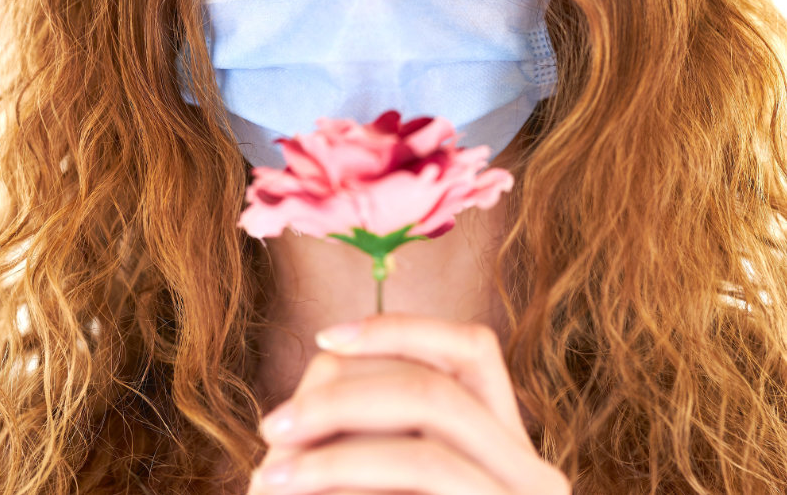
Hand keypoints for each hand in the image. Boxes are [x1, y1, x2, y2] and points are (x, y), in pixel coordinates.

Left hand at [248, 312, 569, 493]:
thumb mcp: (383, 470)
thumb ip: (378, 422)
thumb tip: (330, 354)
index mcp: (508, 441)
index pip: (472, 347)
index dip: (398, 329)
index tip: (324, 338)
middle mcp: (534, 472)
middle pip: (436, 387)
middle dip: (341, 399)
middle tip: (273, 428)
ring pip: (427, 441)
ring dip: (338, 447)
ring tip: (272, 476)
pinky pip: (423, 474)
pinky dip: (352, 476)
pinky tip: (295, 491)